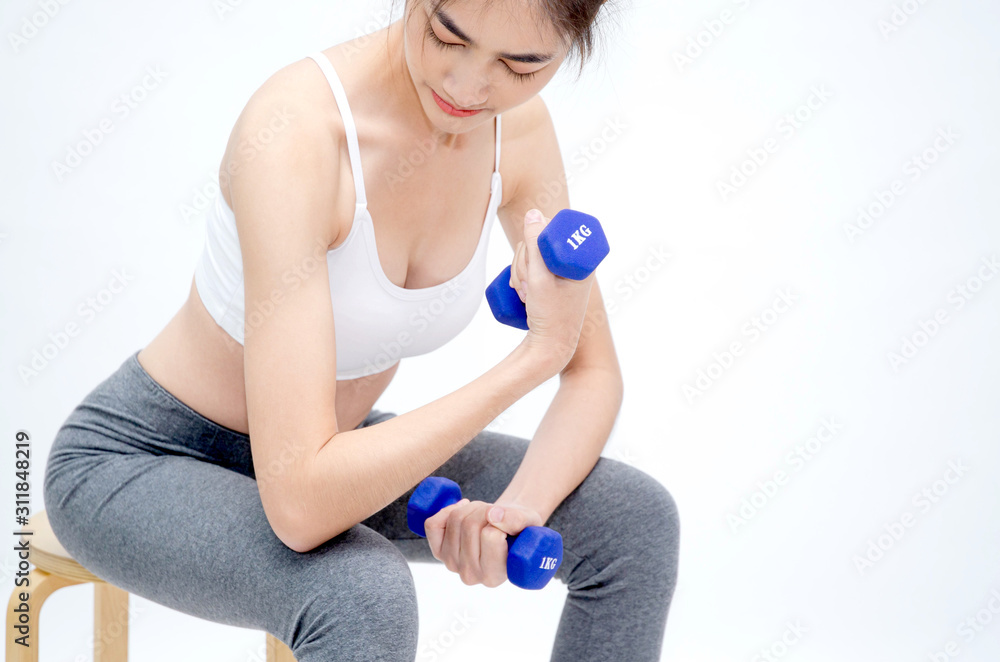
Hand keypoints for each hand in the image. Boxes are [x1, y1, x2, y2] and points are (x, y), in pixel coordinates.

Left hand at [424, 498, 543, 586]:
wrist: (506, 530)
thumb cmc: (520, 530)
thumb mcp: (529, 523)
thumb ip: (516, 520)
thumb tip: (493, 515)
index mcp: (495, 576)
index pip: (491, 536)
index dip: (501, 519)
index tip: (507, 521)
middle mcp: (470, 575)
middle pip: (470, 525)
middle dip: (485, 509)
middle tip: (495, 513)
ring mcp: (452, 564)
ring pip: (454, 520)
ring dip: (470, 508)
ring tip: (484, 513)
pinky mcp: (438, 552)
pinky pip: (433, 525)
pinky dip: (447, 510)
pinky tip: (462, 510)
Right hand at [514, 209, 595, 368]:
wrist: (550, 349)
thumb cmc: (550, 316)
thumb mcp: (539, 278)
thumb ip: (534, 245)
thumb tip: (534, 213)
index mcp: (582, 260)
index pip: (553, 231)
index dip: (534, 243)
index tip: (532, 266)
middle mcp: (574, 264)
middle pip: (539, 243)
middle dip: (524, 263)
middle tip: (528, 287)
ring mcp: (561, 275)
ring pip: (530, 256)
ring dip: (520, 272)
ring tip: (525, 295)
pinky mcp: (550, 283)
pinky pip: (530, 267)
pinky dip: (520, 277)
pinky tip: (521, 293)